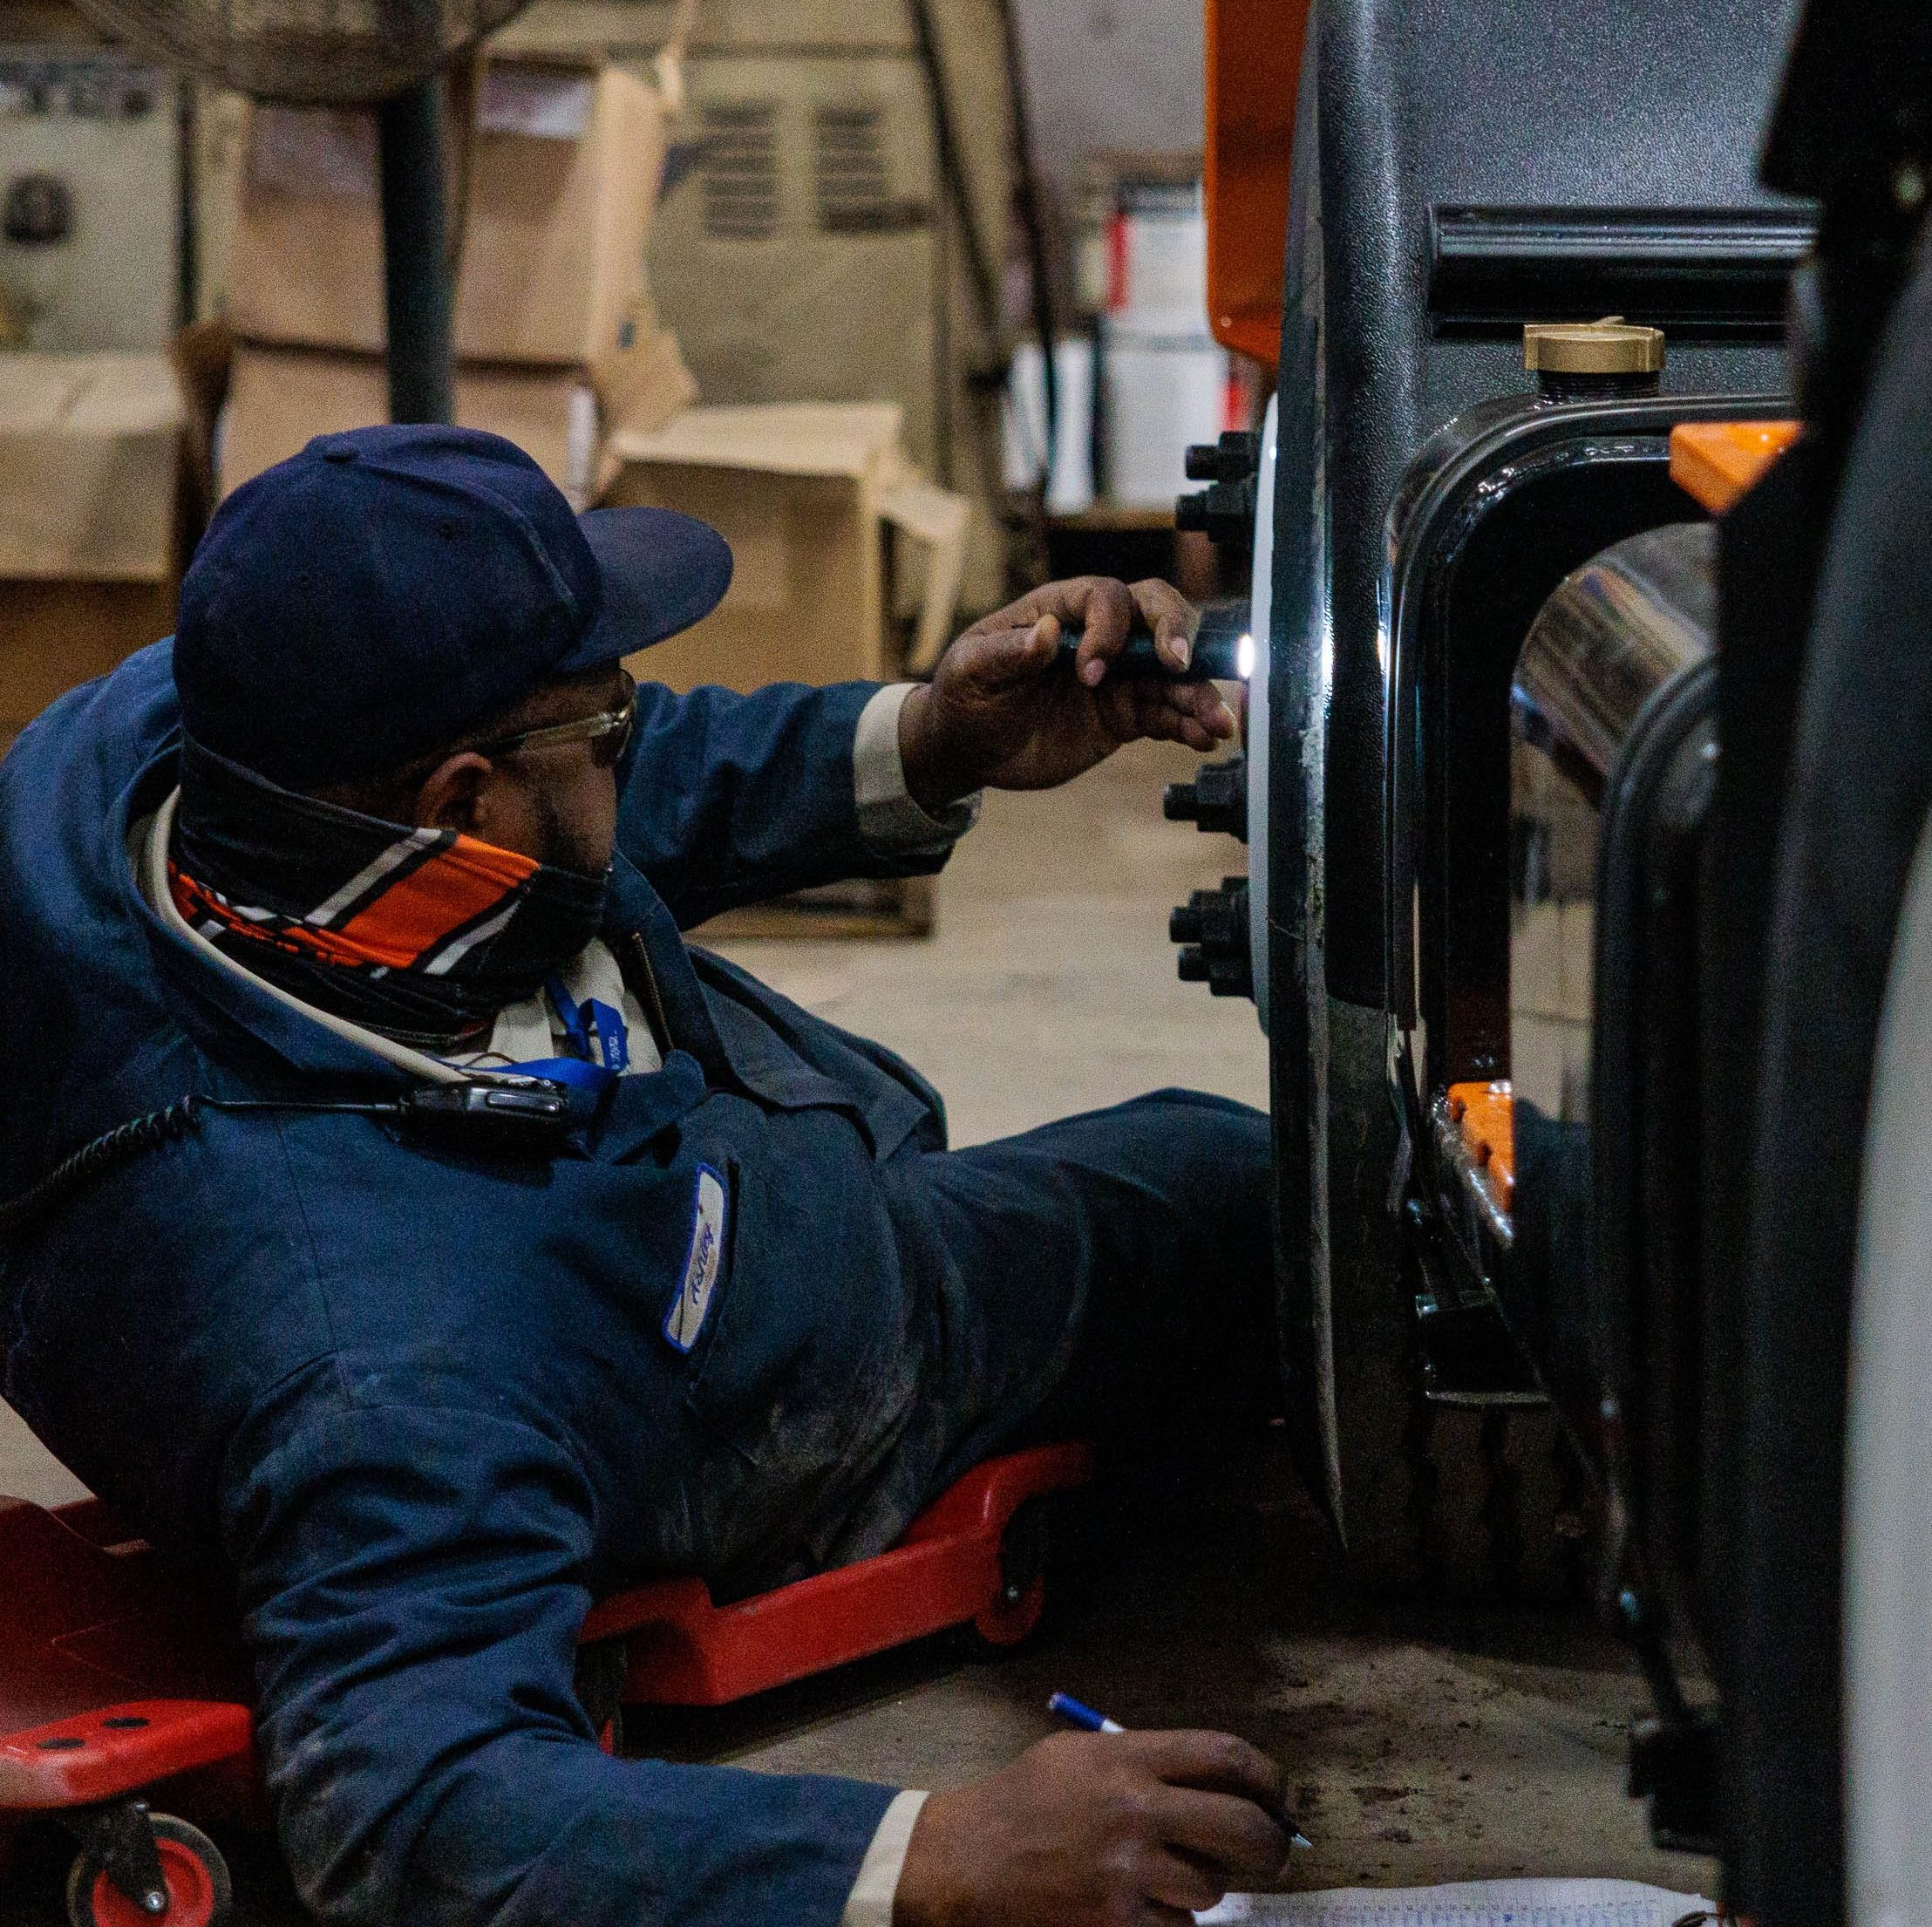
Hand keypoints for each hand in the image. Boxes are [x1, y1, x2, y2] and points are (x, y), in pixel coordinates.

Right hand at [892, 1729, 1293, 1926]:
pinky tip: (1138, 1905)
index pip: (1227, 1756)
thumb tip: (1223, 1786)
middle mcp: (1137, 1810)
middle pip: (1243, 1827)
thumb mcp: (1080, 1757)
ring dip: (1202, 1887)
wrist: (964, 1861)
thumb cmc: (1024, 1801)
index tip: (1280, 1795)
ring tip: (1167, 1876)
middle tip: (1271, 1851)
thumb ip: (1147, 1764)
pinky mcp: (1119, 1923)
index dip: (1269, 1777)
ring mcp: (1129, 1872)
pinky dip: (1168, 1922)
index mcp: (1128, 1757)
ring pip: (1211, 1887)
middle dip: (1271, 1845)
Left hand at [898, 578, 1239, 811]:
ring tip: (1218, 722)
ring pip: (1171, 673)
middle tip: (1181, 668)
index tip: (1089, 673)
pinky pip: (1166, 714)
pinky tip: (1205, 739)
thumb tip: (1045, 634)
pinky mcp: (1124, 715)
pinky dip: (1188, 725)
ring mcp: (1116, 677)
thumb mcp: (969, 671)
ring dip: (1198, 693)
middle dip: (1177, 636)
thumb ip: (1006, 653)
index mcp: (1060, 611)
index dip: (1109, 629)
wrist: (970, 748)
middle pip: (1156, 615)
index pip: (1106, 598)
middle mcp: (1098, 636)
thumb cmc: (965, 697)